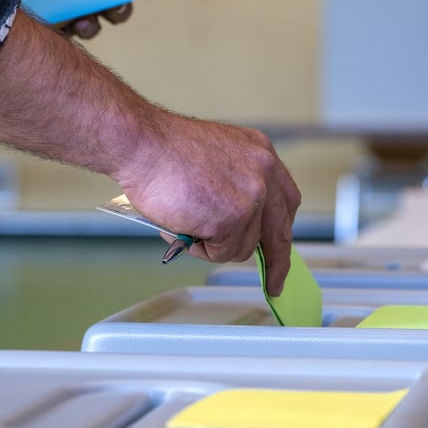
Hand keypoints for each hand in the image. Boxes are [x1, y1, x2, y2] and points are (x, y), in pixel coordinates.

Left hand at [0, 0, 159, 39]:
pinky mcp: (55, 32)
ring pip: (96, 26)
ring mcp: (75, 17)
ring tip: (89, 16)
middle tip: (119, 1)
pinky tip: (72, 23)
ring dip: (97, 22)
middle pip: (119, 8)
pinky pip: (70, 39)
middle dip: (122, 6)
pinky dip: (74, 31)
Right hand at [114, 116, 300, 296]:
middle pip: (279, 231)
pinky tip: (182, 227)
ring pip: (244, 247)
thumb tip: (233, 224)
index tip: (279, 249)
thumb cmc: (163, 150)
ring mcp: (251, 197)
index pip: (285, 201)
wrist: (143, 144)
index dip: (280, 228)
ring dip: (214, 246)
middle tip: (274, 282)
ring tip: (186, 225)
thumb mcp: (216, 159)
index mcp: (261, 155)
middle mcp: (264, 173)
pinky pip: (221, 252)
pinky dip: (200, 249)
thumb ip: (234, 186)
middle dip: (277, 263)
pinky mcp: (232, 219)